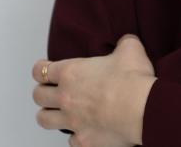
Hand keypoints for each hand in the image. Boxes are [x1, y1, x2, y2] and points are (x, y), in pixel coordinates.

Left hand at [32, 34, 156, 146]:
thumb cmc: (132, 78)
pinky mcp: (83, 140)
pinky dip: (75, 134)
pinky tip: (82, 129)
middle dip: (41, 92)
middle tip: (48, 90)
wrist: (141, 108)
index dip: (41, 68)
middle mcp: (66, 98)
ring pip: (44, 120)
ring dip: (48, 115)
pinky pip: (70, 140)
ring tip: (55, 112)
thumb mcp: (130, 48)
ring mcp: (72, 122)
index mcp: (71, 73)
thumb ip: (123, 43)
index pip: (42, 71)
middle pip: (38, 96)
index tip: (42, 68)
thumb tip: (125, 42)